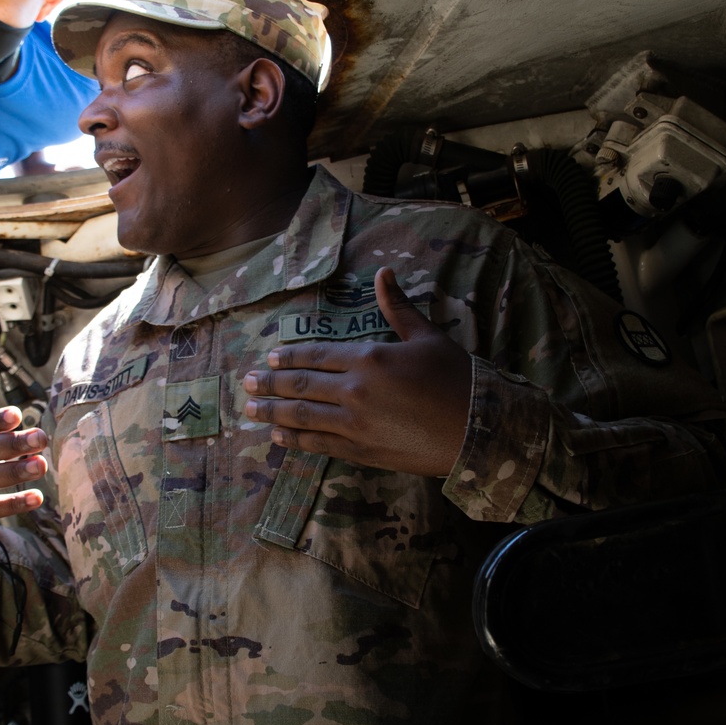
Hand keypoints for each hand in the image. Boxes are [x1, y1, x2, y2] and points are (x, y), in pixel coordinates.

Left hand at [243, 267, 471, 476]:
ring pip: (303, 417)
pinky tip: (277, 439)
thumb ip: (398, 307)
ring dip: (273, 414)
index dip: (291, 356)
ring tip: (250, 411)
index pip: (317, 354)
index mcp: (369, 358)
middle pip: (302, 385)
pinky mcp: (362, 451)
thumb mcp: (427, 336)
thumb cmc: (456, 379)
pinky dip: (295, 442)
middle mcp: (355, 391)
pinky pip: (320, 445)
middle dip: (271, 384)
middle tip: (246, 383)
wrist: (478, 429)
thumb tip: (384, 272)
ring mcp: (355, 424)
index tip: (270, 356)